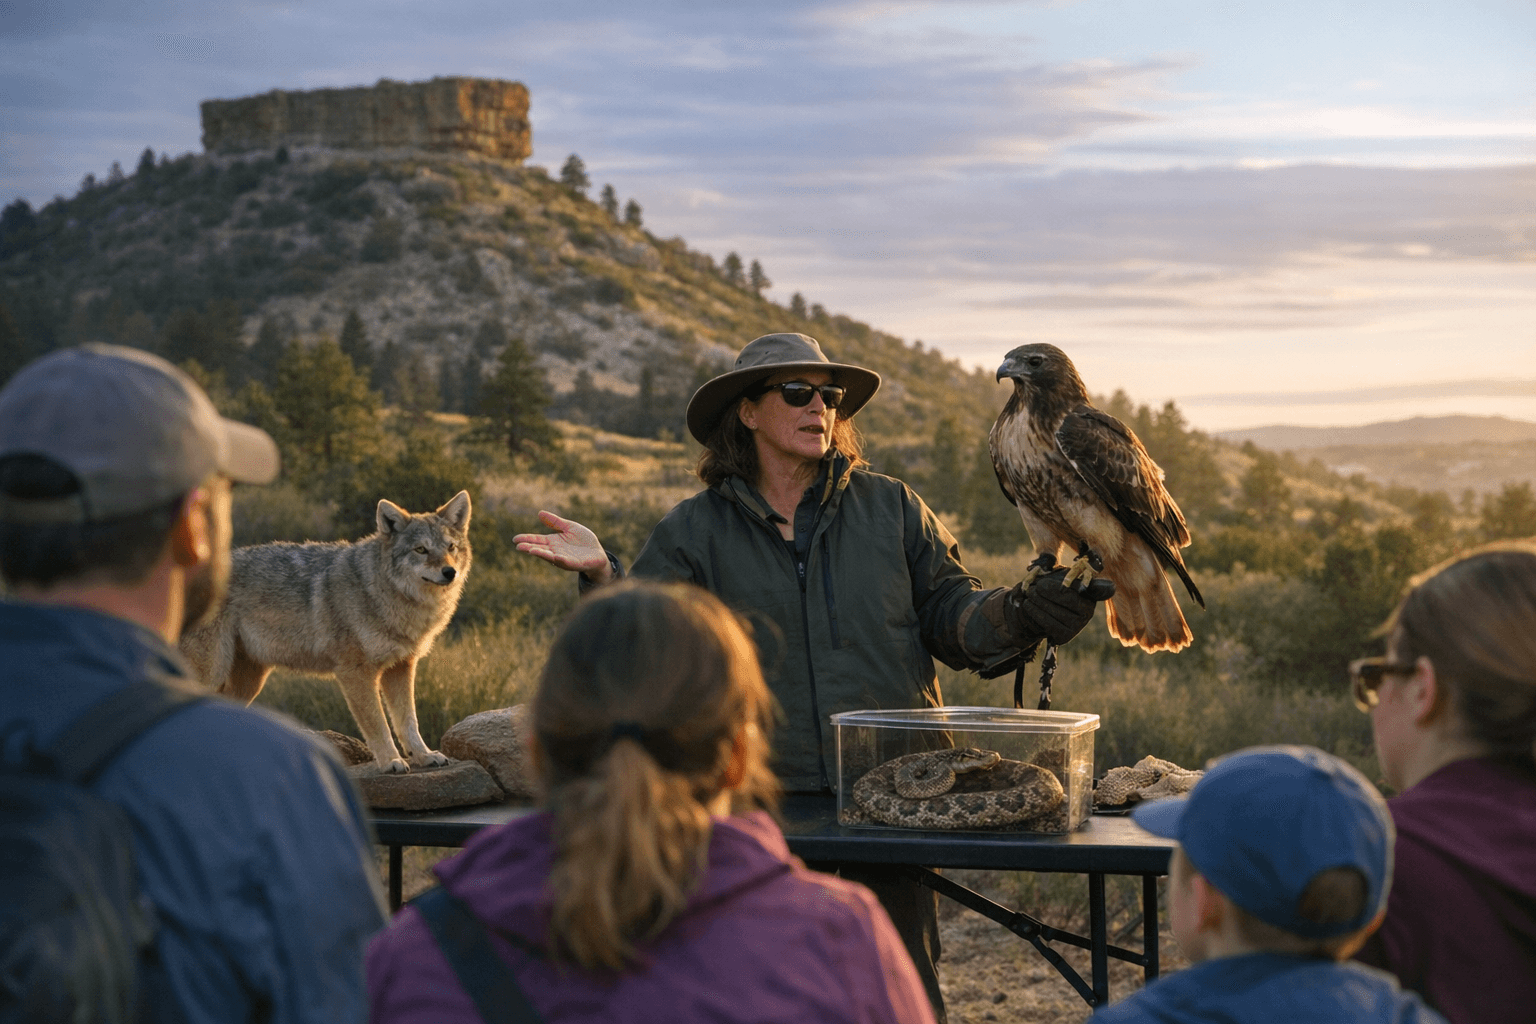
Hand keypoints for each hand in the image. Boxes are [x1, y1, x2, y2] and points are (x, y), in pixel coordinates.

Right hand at [513, 511, 610, 579]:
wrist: (598, 553)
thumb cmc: (583, 541)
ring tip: (531, 551)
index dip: (527, 539)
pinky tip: (556, 557)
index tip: (515, 539)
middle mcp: (555, 551)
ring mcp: (564, 558)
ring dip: (541, 554)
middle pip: (540, 549)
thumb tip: (539, 513)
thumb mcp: (569, 527)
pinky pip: (567, 562)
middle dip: (529, 548)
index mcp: (553, 542)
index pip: (537, 540)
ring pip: (550, 557)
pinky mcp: (575, 564)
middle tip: (518, 546)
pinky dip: (561, 560)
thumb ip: (555, 522)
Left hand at [1000, 567, 1114, 646]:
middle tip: (1034, 586)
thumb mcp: (1056, 576)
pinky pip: (1049, 623)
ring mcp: (1078, 625)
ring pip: (1057, 611)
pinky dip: (1035, 612)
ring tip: (1029, 593)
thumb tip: (1073, 574)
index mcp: (1090, 592)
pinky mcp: (1065, 636)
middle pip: (1069, 598)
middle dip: (1048, 590)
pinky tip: (1028, 604)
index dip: (1103, 588)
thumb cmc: (1048, 588)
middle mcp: (1089, 610)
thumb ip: (1064, 574)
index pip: (1102, 589)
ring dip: (1038, 600)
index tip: (1102, 587)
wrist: (1034, 610)